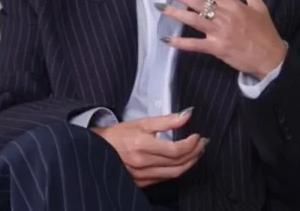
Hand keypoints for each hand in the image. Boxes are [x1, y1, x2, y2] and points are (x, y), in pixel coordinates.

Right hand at [92, 110, 206, 187]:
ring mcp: (142, 175)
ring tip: (196, 153)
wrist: (97, 149)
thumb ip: (165, 121)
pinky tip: (180, 163)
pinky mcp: (142, 183)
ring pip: (175, 173)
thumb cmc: (117, 134)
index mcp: (142, 145)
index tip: (197, 136)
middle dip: (195, 153)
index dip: (191, 144)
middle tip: (201, 143)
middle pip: (179, 162)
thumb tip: (187, 115)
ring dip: (189, 163)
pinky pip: (165, 179)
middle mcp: (143, 163)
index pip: (176, 149)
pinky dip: (176, 170)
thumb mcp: (140, 123)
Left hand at [158, 0, 286, 79]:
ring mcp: (219, 32)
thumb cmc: (265, 32)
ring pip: (193, 19)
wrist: (271, 58)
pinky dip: (180, 42)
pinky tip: (166, 39)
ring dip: (175, 13)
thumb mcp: (260, 8)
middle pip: (197, 2)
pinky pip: (194, 44)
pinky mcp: (216, 48)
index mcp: (233, 5)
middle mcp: (224, 16)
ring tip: (160, 7)